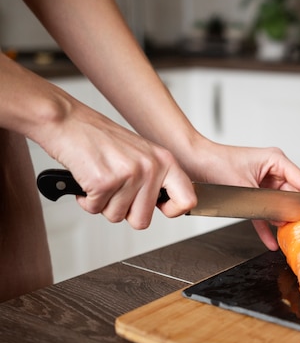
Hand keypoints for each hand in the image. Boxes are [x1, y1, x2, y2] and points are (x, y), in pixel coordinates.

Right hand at [38, 99, 196, 229]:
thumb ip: (158, 179)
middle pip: (143, 220)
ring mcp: (129, 174)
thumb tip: (171, 206)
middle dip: (124, 211)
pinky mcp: (105, 181)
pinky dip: (87, 199)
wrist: (69, 122)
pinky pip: (95, 209)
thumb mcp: (142, 154)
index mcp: (166, 160)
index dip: (172, 211)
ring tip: (101, 178)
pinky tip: (88, 178)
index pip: (188, 200)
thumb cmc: (102, 140)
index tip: (159, 207)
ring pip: (117, 216)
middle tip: (115, 190)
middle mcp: (151, 167)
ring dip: (103, 203)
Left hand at [180, 138, 299, 249]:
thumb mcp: (244, 185)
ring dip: (284, 222)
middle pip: (295, 196)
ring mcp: (263, 183)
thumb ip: (266, 203)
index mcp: (276, 160)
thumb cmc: (215, 162)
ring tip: (295, 237)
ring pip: (280, 206)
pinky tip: (272, 241)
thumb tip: (283, 219)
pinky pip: (264, 214)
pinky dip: (267, 227)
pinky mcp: (253, 195)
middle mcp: (273, 171)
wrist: (193, 161)